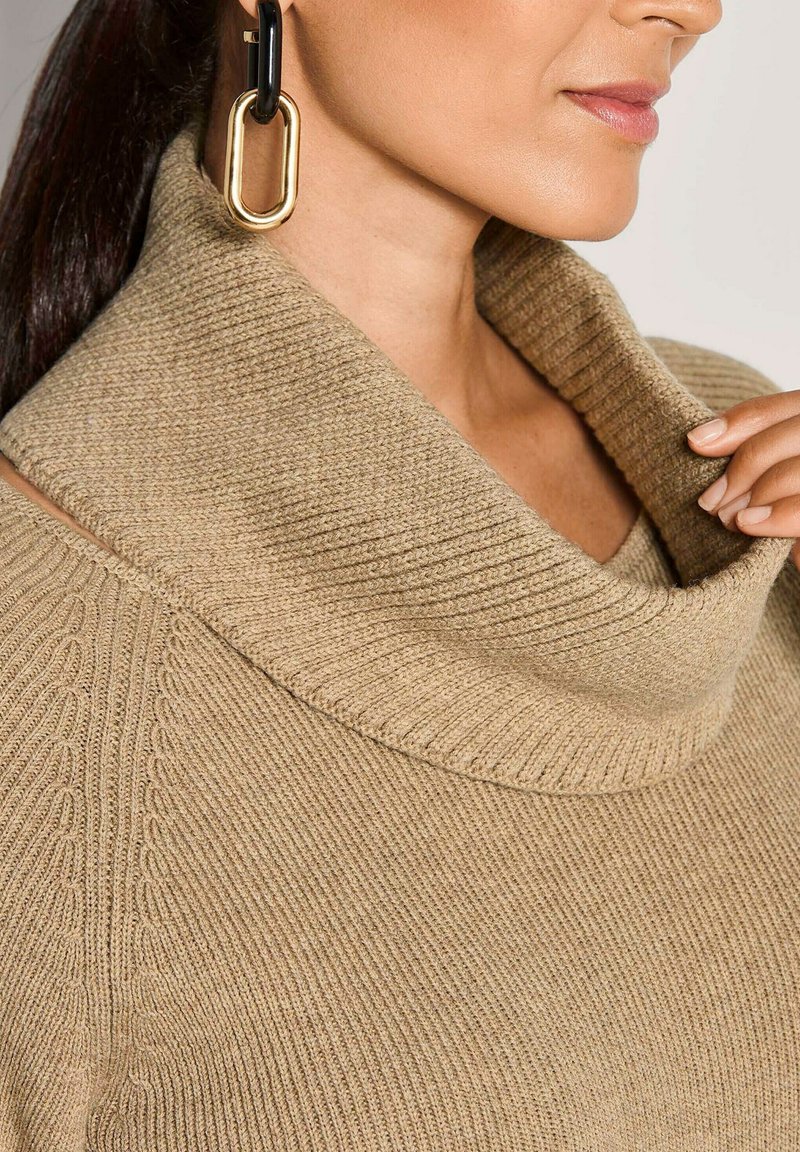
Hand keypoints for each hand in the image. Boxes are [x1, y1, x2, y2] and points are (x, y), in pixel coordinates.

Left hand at [687, 390, 799, 571]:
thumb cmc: (787, 511)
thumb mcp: (768, 478)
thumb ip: (753, 454)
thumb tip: (701, 438)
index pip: (781, 409)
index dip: (738, 421)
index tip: (696, 441)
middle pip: (792, 432)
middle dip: (745, 464)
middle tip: (710, 500)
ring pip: (795, 471)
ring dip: (756, 493)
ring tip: (729, 518)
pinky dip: (776, 516)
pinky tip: (749, 524)